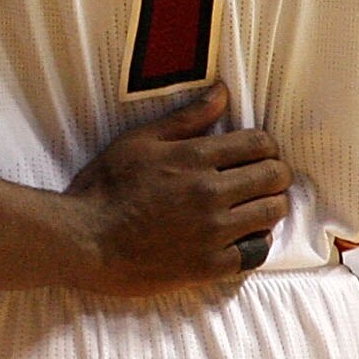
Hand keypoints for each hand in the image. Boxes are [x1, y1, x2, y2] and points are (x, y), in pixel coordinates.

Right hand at [66, 85, 291, 294]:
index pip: (260, 144)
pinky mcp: (209, 265)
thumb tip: (222, 92)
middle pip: (274, 177)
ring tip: (253, 208)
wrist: (84, 242)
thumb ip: (186, 118)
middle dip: (274, 174)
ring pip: (271, 214)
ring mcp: (212, 232)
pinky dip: (256, 243)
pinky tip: (242, 238)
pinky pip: (256, 253)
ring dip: (269, 207)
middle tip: (261, 180)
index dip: (266, 146)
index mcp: (194, 158)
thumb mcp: (138, 142)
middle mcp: (210, 193)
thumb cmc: (104, 188)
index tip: (258, 154)